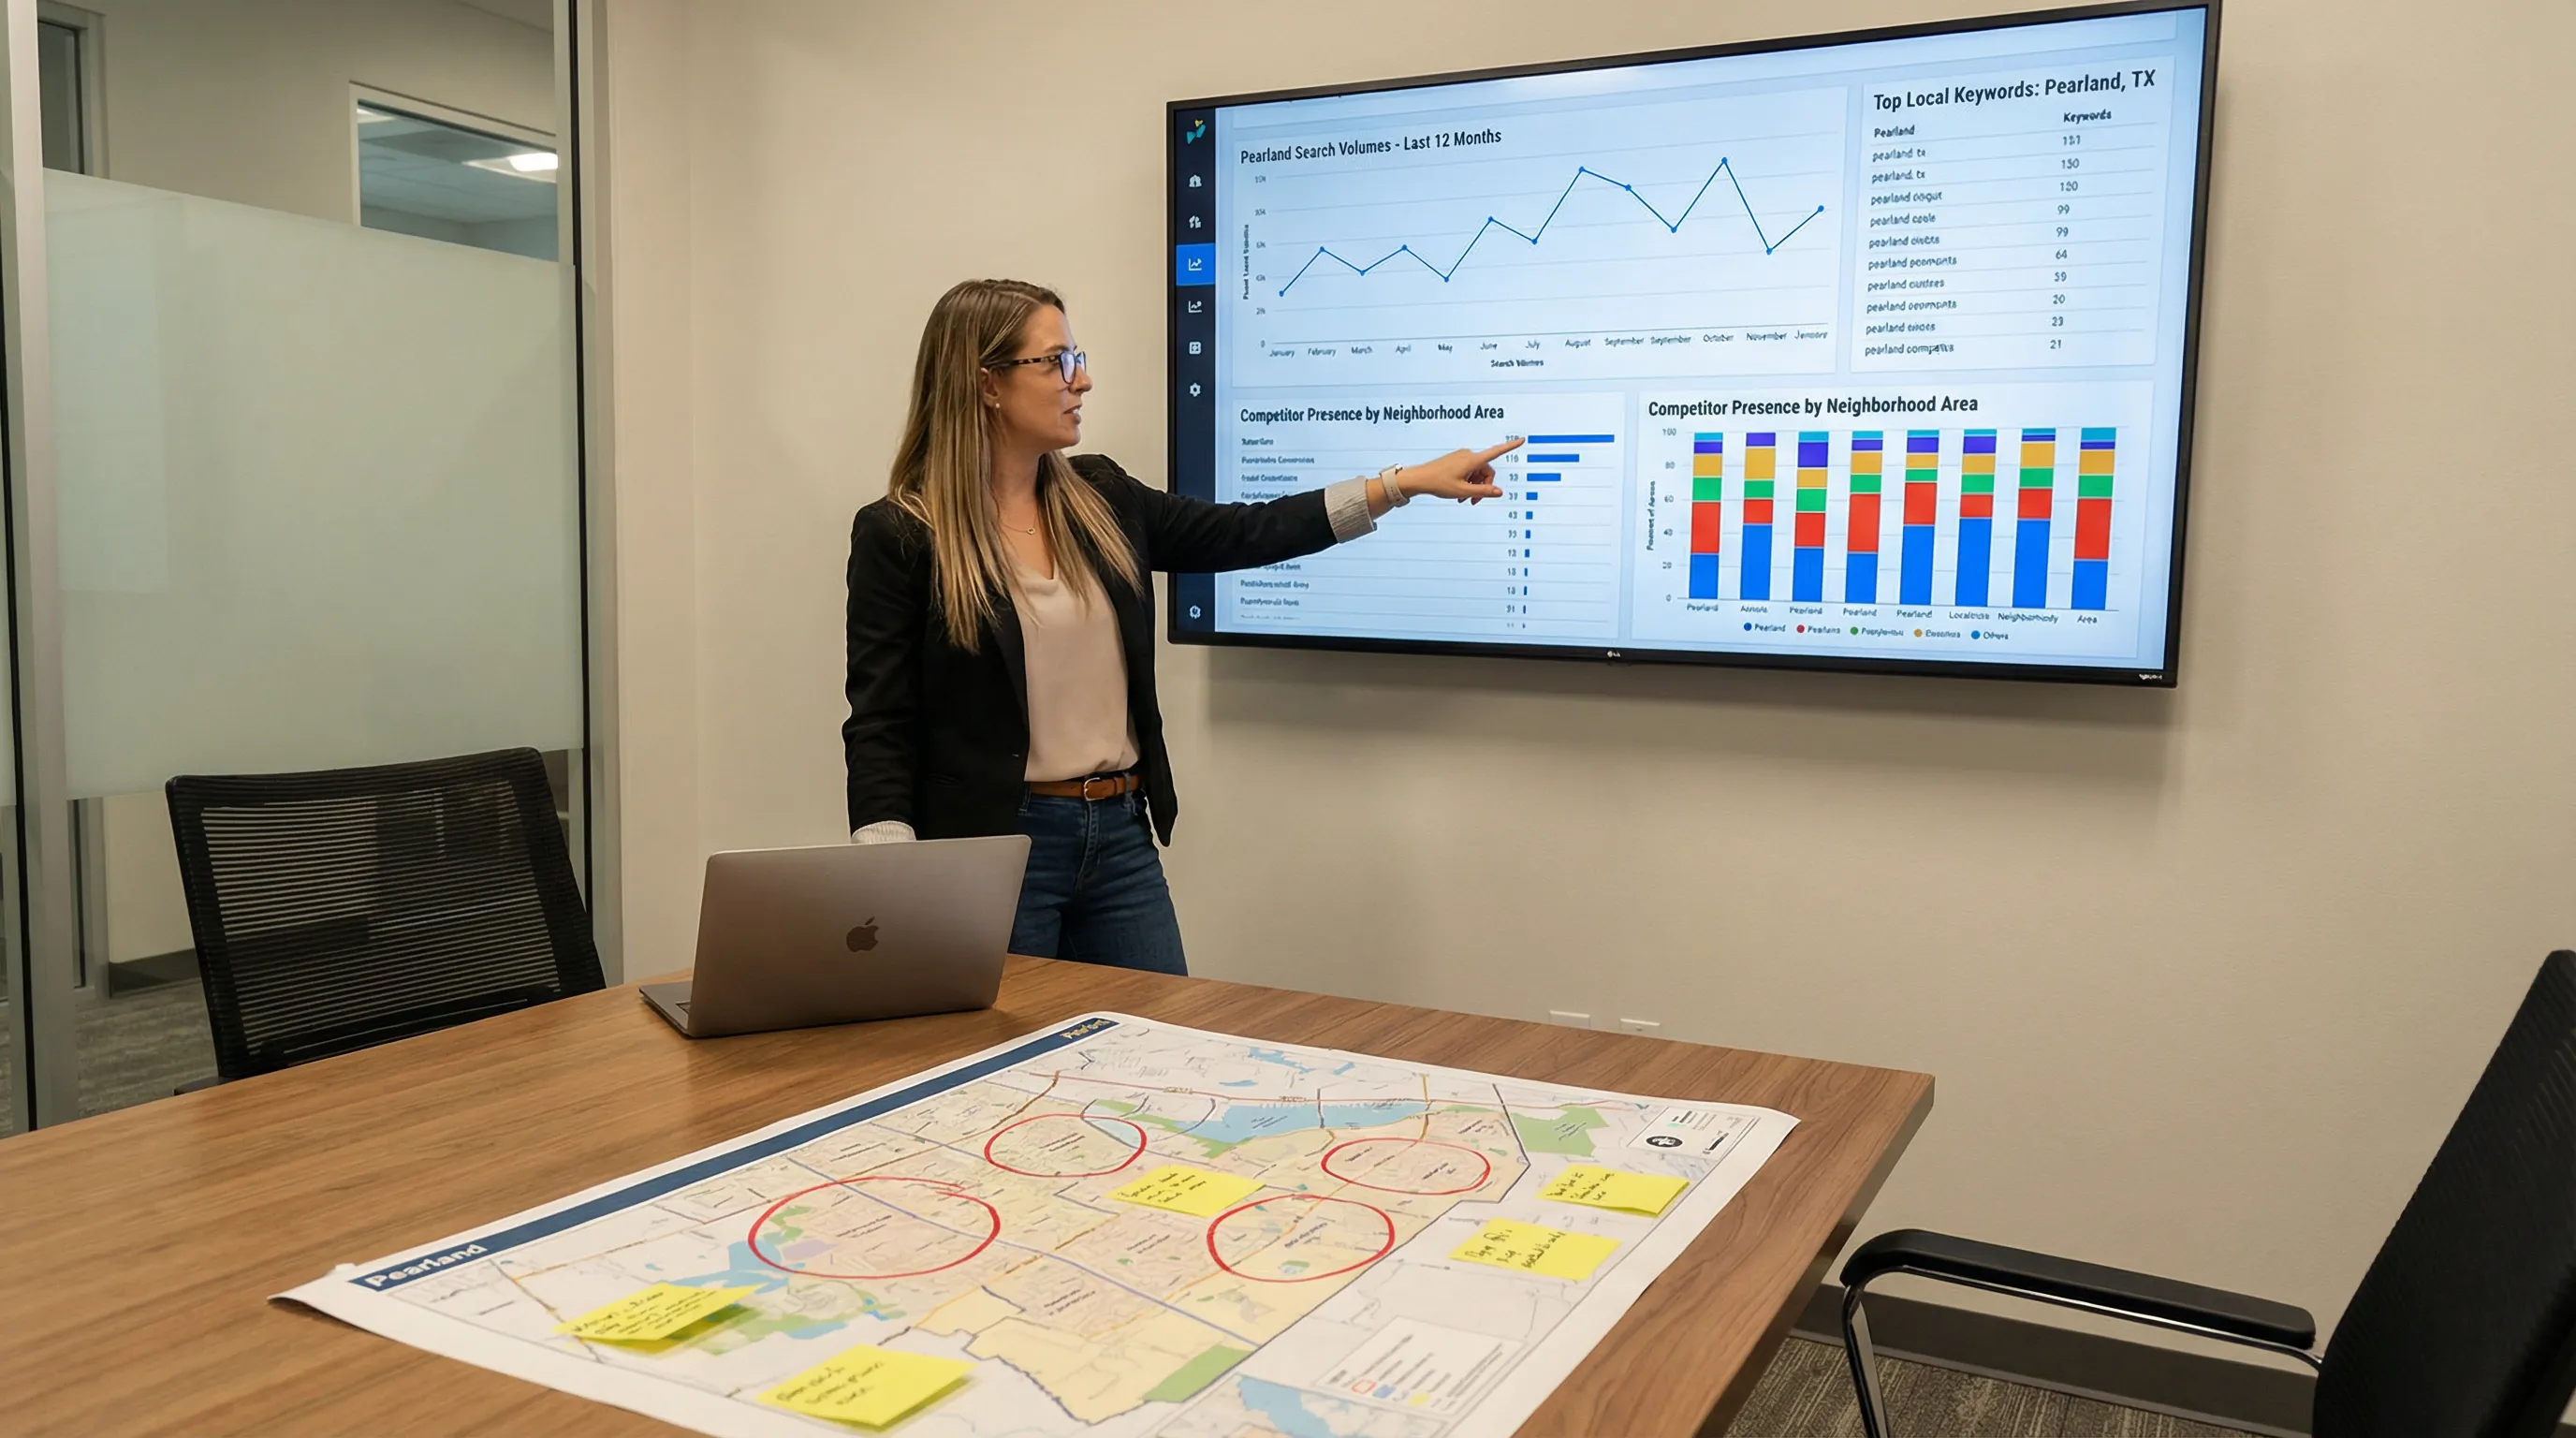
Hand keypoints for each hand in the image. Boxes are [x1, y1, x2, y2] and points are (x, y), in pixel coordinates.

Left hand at [1396, 438, 1520, 504]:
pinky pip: (1469, 471)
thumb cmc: (1439, 483)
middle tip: (1474, 501)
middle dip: (1484, 486)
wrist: (1419, 479)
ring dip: (1474, 486)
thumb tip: (1500, 492)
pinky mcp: (1457, 460)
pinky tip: (1460, 493)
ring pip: (1477, 473)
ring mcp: (1462, 457)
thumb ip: (1483, 492)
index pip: (1496, 452)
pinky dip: (1468, 482)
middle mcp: (1469, 455)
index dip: (1510, 446)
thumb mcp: (1463, 491)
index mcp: (1472, 460)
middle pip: (1486, 471)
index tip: (1522, 440)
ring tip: (1464, 499)